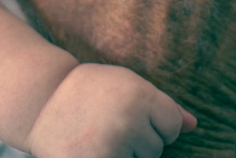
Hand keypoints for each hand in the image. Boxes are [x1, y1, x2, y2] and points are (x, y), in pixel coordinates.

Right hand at [25, 63, 194, 157]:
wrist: (42, 102)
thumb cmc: (90, 90)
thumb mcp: (128, 84)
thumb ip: (162, 105)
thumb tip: (193, 126)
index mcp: (139, 95)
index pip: (172, 126)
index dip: (157, 122)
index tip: (133, 114)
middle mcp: (128, 121)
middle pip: (156, 148)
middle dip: (139, 141)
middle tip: (109, 124)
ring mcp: (110, 147)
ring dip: (125, 155)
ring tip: (100, 138)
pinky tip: (95, 150)